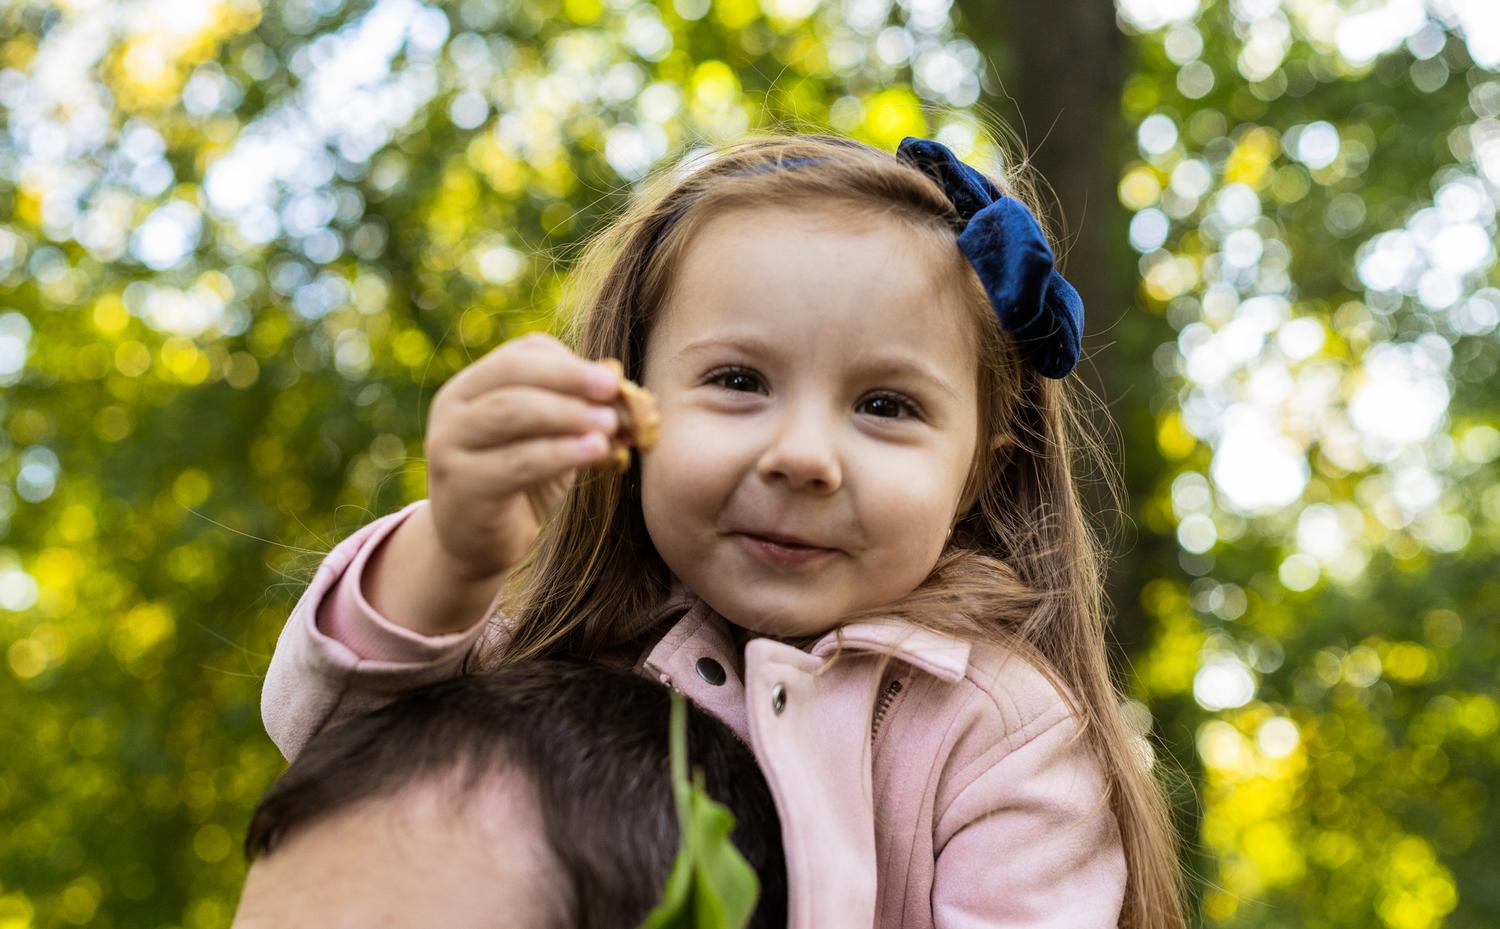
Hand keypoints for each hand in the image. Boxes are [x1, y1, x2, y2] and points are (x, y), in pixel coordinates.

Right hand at [422, 332, 619, 580]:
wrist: (475, 545)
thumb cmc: (518, 484)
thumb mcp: (548, 440)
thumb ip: (573, 410)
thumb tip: (618, 380)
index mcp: (472, 385)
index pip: (520, 354)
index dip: (569, 362)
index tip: (612, 379)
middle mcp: (452, 407)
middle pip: (514, 374)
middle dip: (569, 378)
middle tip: (613, 391)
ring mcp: (450, 445)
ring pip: (512, 411)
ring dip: (568, 413)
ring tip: (610, 424)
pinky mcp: (462, 485)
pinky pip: (517, 461)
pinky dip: (561, 452)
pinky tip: (596, 451)